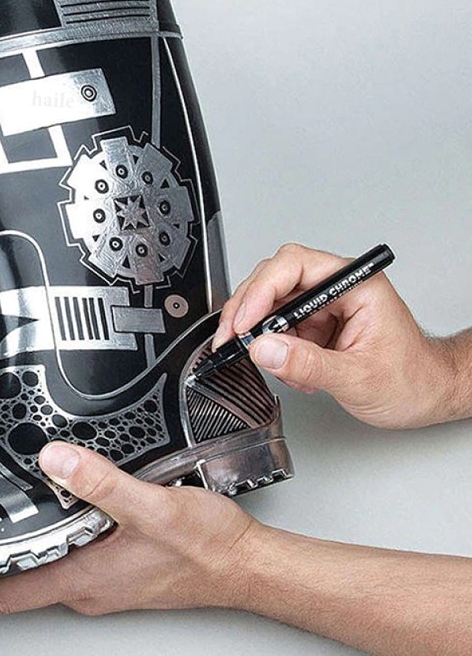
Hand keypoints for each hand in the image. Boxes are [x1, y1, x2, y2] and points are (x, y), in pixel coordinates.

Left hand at [0, 441, 254, 614]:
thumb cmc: (206, 548)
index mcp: (86, 578)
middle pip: (17, 583)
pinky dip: (45, 540)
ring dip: (12, 552)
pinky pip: (66, 556)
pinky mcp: (117, 566)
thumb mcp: (153, 508)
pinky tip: (48, 513)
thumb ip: (101, 485)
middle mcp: (88, 584)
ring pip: (42, 568)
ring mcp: (102, 578)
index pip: (7, 593)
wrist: (245, 565)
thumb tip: (54, 460)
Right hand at [212, 243, 458, 428]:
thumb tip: (264, 349)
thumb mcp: (358, 377)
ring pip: (272, 303)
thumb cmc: (413, 378)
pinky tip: (290, 368)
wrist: (429, 395)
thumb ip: (307, 363)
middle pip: (274, 279)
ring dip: (261, 334)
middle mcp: (336, 286)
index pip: (294, 265)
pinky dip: (274, 348)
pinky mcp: (317, 322)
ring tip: (273, 363)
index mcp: (354, 283)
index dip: (262, 290)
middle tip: (233, 338)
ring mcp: (324, 304)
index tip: (245, 321)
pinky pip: (279, 325)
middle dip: (248, 310)